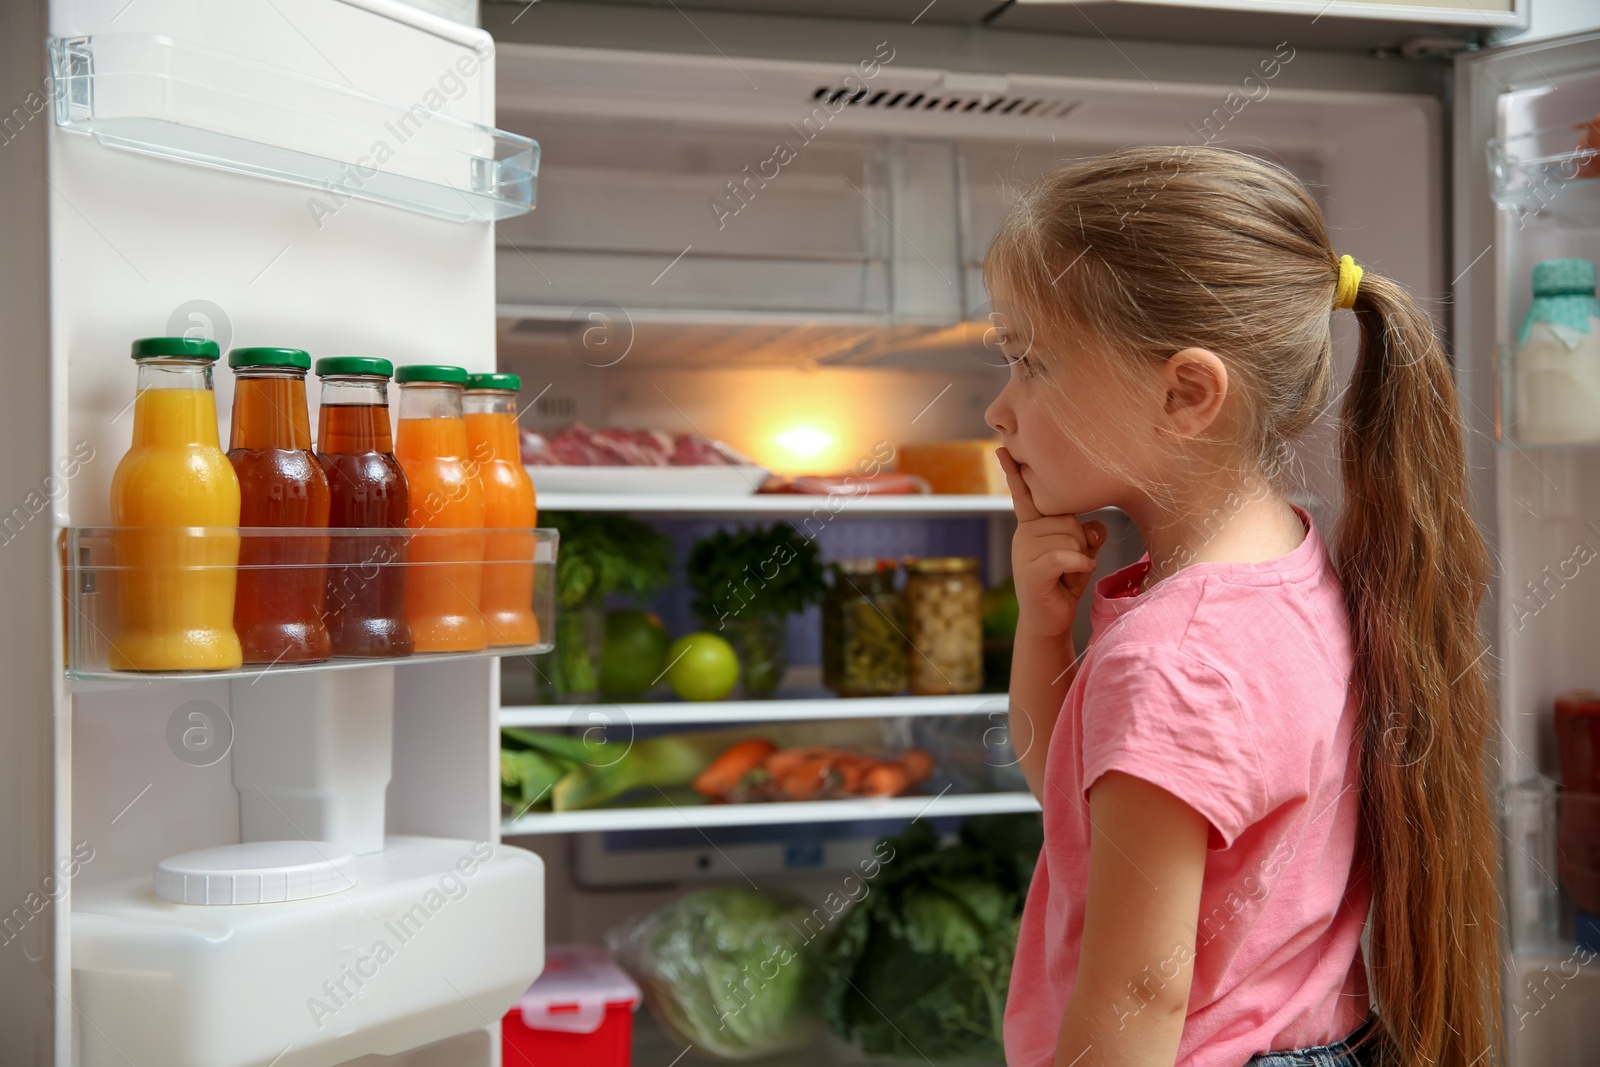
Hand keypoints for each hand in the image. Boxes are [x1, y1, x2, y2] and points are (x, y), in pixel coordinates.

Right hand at [998, 447, 1105, 637]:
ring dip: (1080, 559)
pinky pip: (1065, 555)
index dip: (1013, 472)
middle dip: (1080, 544)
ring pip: (1070, 538)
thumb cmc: (1064, 583)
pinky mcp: (1030, 570)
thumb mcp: (1079, 553)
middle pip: (1069, 520)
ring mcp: (1024, 551)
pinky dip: (1078, 565)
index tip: (1002, 448)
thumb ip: (1087, 535)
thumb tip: (1096, 526)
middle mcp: (1024, 534)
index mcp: (1032, 525)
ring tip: (1067, 575)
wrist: (1048, 621)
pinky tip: (1075, 575)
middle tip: (1070, 566)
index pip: (1024, 494)